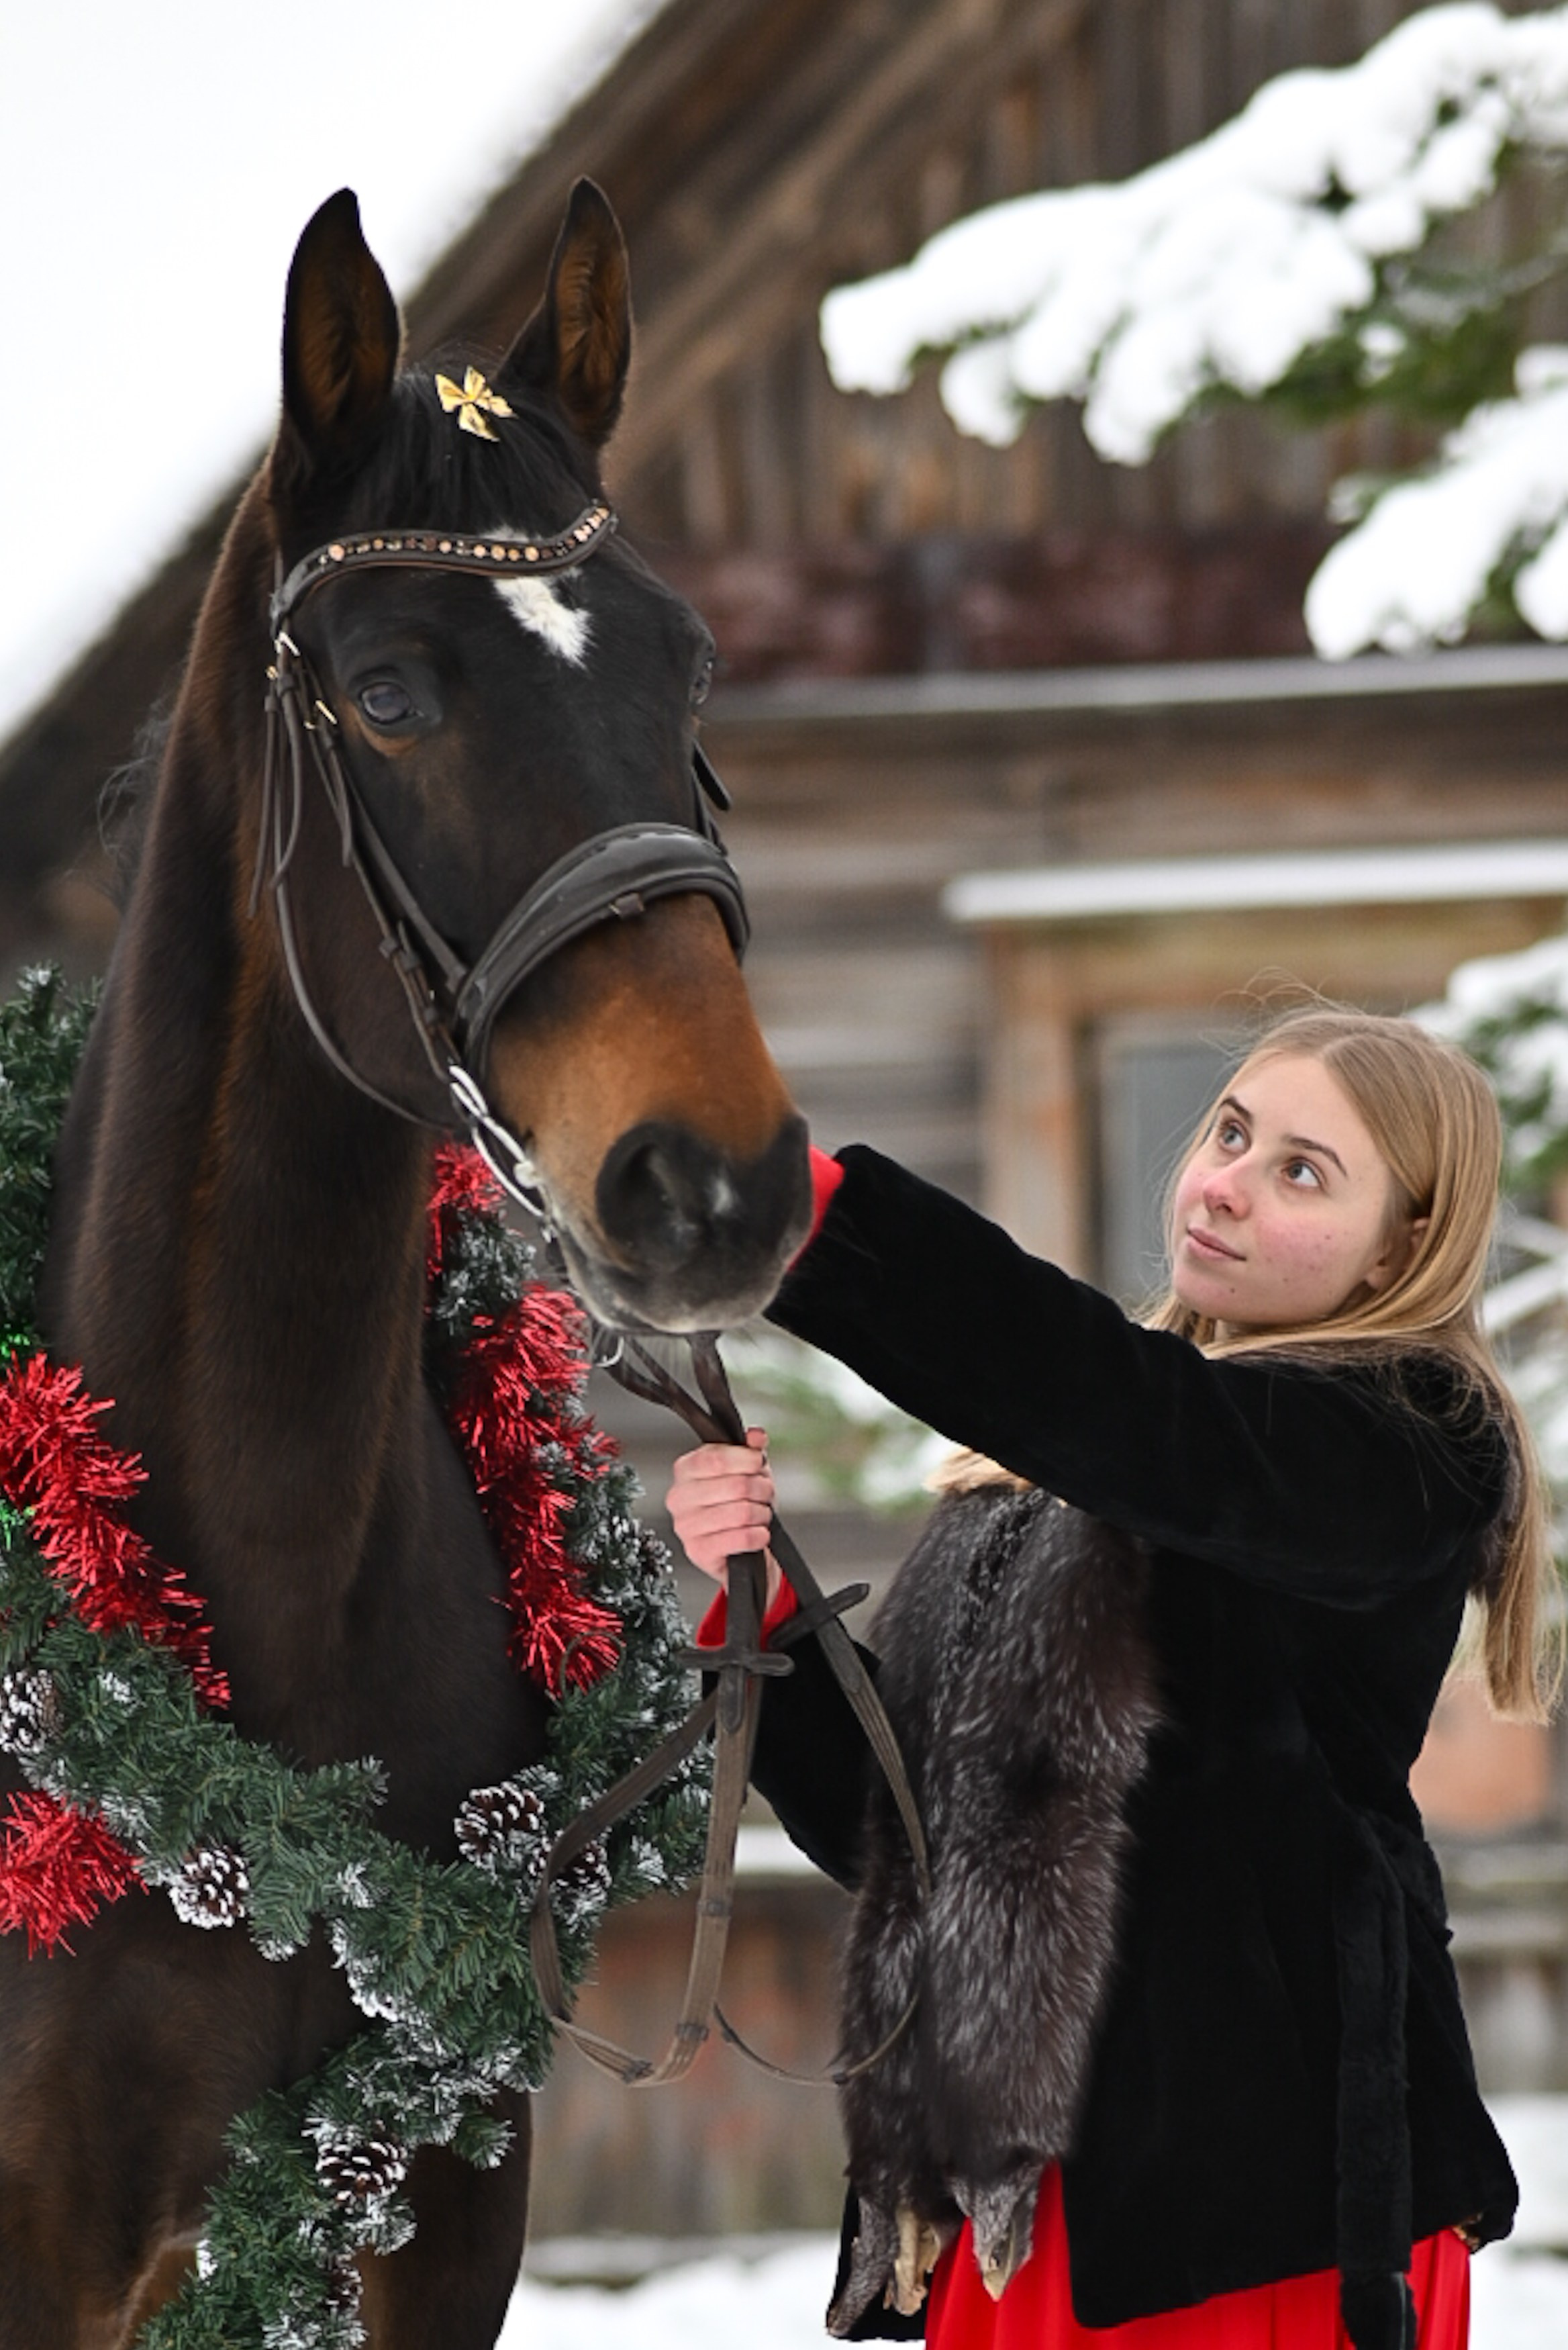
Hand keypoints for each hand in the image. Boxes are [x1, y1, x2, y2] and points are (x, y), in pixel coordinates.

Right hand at [665, 1427, 781, 1607]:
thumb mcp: (746, 1471)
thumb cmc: (738, 1504)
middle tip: (765, 1493)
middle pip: (735, 1485)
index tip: (758, 1463)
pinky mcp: (698, 1552)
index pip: (716, 1458)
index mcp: (686, 1470)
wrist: (738, 1548)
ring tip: (761, 1514)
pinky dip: (759, 1535)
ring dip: (762, 1513)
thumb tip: (756, 1436)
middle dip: (761, 1489)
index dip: (746, 1459)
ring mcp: (686, 1526)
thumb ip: (750, 1449)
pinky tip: (758, 1534)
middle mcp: (679, 1497)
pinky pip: (740, 1538)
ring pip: (741, 1512)